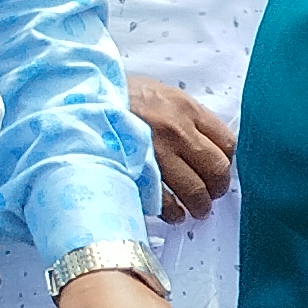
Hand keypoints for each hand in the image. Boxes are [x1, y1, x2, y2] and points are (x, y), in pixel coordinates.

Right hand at [128, 74, 236, 216]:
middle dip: (217, 187)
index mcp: (186, 109)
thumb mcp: (160, 94)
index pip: (227, 143)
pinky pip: (165, 202)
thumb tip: (206, 144)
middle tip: (211, 194)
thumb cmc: (118, 97)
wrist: (80, 99)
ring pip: (195, 190)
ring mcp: (157, 153)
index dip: (226, 161)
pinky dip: (173, 212)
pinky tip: (173, 213)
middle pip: (216, 170)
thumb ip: (186, 118)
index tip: (219, 169)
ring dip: (199, 205)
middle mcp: (176, 131)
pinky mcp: (137, 172)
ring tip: (195, 209)